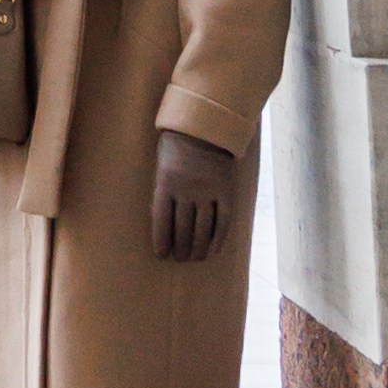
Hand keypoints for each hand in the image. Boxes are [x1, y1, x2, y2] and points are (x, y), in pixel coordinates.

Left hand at [151, 128, 233, 262]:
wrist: (204, 128)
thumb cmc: (175, 148)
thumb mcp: (161, 167)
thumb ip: (162, 194)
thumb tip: (162, 226)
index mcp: (166, 183)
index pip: (162, 221)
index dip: (161, 241)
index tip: (162, 255)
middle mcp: (187, 190)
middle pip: (183, 229)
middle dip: (180, 248)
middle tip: (179, 259)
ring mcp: (209, 192)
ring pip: (203, 229)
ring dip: (197, 248)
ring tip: (193, 258)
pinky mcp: (226, 192)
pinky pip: (223, 222)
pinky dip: (217, 239)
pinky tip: (212, 250)